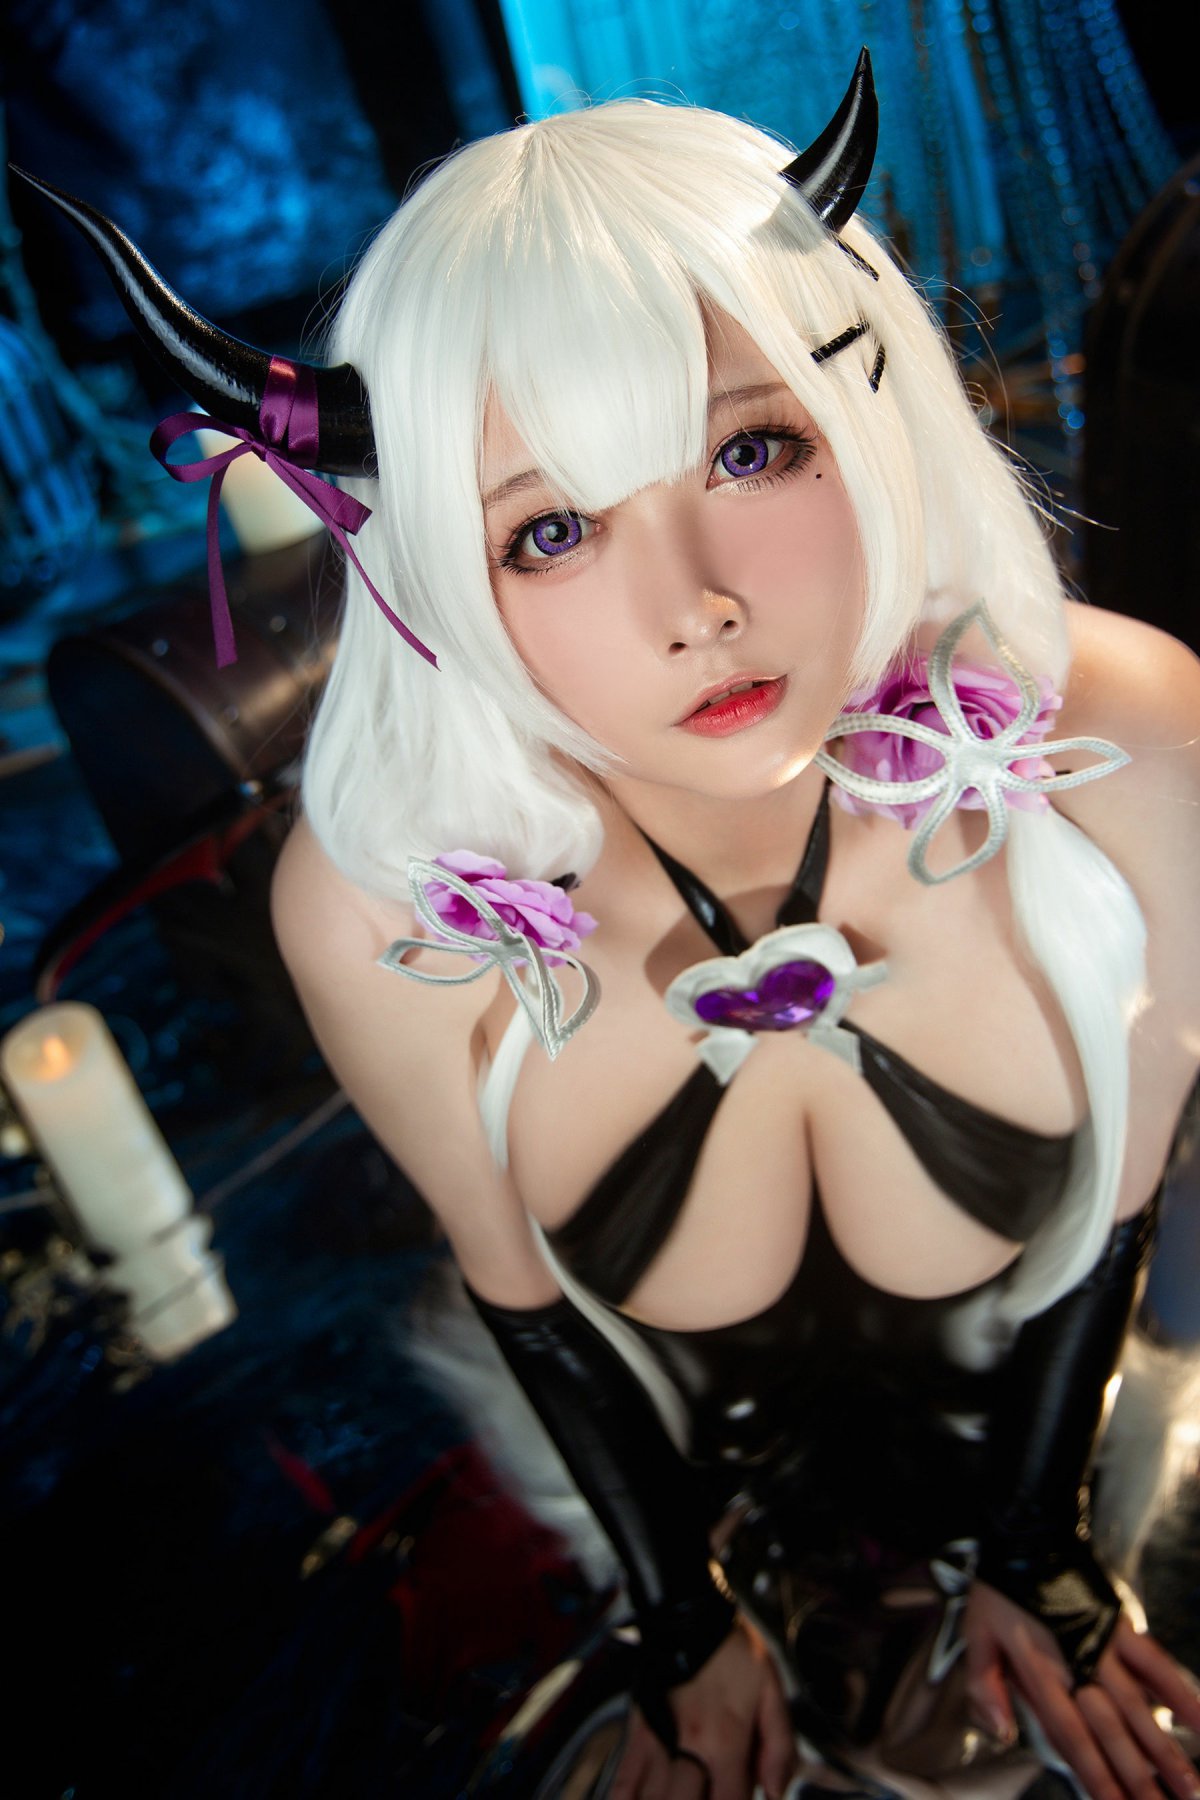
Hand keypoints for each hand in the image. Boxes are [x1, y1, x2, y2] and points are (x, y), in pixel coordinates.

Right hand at [612, 1621, 797, 1799]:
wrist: (689, 1611)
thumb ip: (779, 1745)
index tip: (737, 1798)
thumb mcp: (772, 1688)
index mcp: (726, 1741)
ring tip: (679, 1796)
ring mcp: (660, 1743)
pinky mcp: (639, 1733)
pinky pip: (624, 1781)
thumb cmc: (733, 1649)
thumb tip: (776, 1791)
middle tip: (708, 1793)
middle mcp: (690, 1748)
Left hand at [965, 1579, 1199, 1799]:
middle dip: (1138, 1780)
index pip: (1072, 1739)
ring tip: (1190, 1790)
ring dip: (1166, 1752)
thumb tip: (1002, 1735)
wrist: (1027, 1533)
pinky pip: (1157, 1663)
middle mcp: (1078, 1664)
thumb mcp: (975, 1635)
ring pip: (1139, 1707)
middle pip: (1113, 1734)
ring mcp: (1105, 1644)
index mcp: (1040, 1672)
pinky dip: (1181, 1693)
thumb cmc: (999, 1590)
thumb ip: (985, 1688)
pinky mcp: (1123, 1624)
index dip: (1095, 1778)